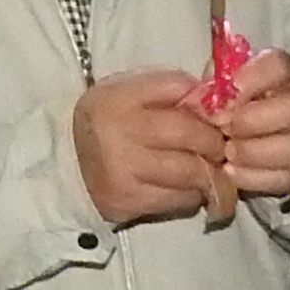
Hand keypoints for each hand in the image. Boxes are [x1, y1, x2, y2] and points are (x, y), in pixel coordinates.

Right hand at [73, 69, 227, 227]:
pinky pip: (181, 199)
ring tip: (208, 167)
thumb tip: (219, 100)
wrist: (69, 165)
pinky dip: (193, 193)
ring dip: (210, 171)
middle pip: (191, 134)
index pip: (179, 88)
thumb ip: (172, 88)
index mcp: (119, 96)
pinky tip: (186, 186)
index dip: (208, 103)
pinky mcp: (128, 201)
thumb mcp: (131, 91)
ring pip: (192, 172)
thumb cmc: (111, 122)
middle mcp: (119, 132)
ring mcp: (123, 170)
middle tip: (221, 146)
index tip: (219, 116)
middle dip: (215, 141)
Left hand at [219, 47, 289, 199]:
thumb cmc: (242, 102)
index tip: (230, 88)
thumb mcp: (229, 83)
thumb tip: (202, 97)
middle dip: (250, 121)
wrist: (267, 134)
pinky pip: (286, 178)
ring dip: (253, 152)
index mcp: (287, 74)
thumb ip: (217, 83)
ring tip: (227, 151)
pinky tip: (231, 171)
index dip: (255, 76)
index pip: (282, 66)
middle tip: (223, 127)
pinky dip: (254, 177)